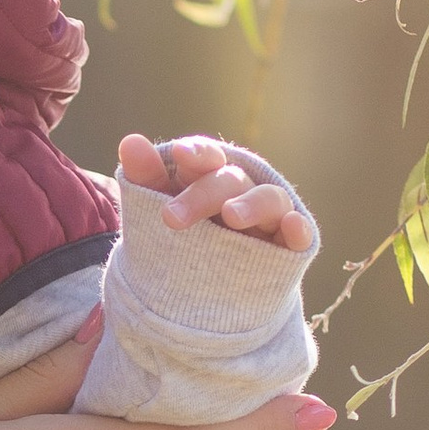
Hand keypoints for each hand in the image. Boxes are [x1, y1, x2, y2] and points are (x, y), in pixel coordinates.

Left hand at [119, 129, 312, 254]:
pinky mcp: (287, 247)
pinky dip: (298, 229)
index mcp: (209, 177)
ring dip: (252, 205)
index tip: (179, 153)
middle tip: (171, 218)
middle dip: (202, 196)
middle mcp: (243, 191)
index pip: (206, 157)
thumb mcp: (160, 206)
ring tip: (231, 216)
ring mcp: (268, 218)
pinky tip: (292, 228)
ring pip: (269, 199)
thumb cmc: (183, 235)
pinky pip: (298, 235)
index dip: (196, 153)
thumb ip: (145, 177)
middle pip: (230, 182)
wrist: (205, 288)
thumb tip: (129, 141)